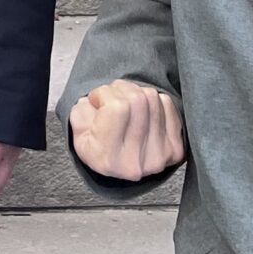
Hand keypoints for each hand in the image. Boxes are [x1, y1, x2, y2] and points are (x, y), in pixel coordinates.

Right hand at [68, 80, 183, 182]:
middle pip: (137, 100)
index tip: (96, 99)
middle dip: (119, 89)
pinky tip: (142, 112)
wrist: (119, 165)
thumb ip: (82, 112)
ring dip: (135, 92)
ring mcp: (160, 156)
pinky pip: (167, 103)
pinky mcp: (175, 149)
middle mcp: (137, 162)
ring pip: (152, 97)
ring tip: (125, 104)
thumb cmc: (96, 145)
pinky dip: (153, 100)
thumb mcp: (77, 131)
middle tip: (110, 97)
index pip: (117, 107)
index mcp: (108, 158)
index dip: (104, 93)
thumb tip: (103, 97)